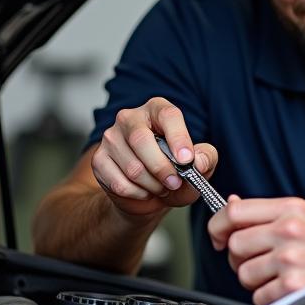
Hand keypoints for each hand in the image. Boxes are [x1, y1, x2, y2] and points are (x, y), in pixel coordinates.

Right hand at [91, 97, 217, 218]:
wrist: (149, 194)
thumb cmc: (176, 172)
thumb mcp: (199, 165)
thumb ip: (206, 158)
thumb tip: (197, 161)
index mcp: (157, 110)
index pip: (168, 115)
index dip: (178, 138)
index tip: (187, 160)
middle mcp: (130, 118)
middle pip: (142, 140)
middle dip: (162, 168)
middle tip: (175, 182)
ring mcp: (110, 138)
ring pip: (132, 167)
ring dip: (153, 185)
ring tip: (162, 187)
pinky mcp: (99, 160)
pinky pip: (120, 183)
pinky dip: (138, 194)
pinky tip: (145, 191)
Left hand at [207, 196, 304, 304]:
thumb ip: (269, 213)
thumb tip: (232, 205)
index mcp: (292, 209)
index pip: (234, 212)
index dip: (218, 226)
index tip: (218, 236)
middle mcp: (289, 231)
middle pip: (235, 245)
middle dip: (240, 257)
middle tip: (258, 260)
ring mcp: (291, 259)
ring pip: (243, 273)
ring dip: (256, 280)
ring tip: (279, 275)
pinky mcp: (293, 287)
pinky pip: (259, 296)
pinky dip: (269, 298)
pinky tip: (289, 289)